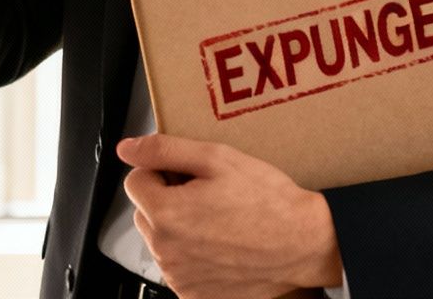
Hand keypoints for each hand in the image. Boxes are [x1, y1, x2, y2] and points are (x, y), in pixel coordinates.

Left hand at [119, 134, 343, 298]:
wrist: (303, 244)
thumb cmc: (267, 202)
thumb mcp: (217, 159)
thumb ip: (165, 150)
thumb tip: (128, 149)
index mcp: (166, 213)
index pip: (135, 182)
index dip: (161, 171)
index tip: (188, 175)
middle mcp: (166, 250)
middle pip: (145, 212)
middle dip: (166, 199)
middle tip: (206, 194)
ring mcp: (179, 276)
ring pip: (160, 240)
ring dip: (177, 228)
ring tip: (217, 220)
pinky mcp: (193, 294)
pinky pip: (178, 267)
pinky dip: (191, 255)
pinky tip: (220, 244)